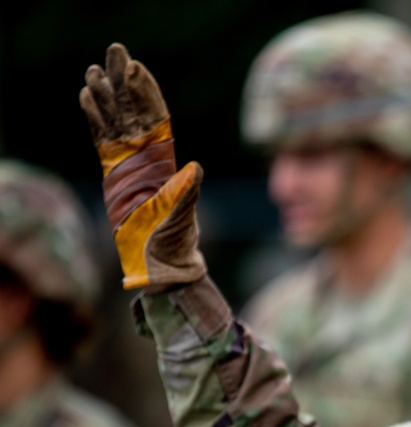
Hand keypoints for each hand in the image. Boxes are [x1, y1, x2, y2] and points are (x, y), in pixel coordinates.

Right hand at [80, 43, 205, 290]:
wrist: (159, 262)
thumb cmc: (175, 241)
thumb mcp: (182, 213)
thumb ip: (186, 190)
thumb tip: (195, 168)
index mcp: (166, 160)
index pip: (156, 119)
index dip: (146, 94)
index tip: (138, 69)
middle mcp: (147, 158)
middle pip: (133, 112)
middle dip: (124, 83)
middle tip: (115, 52)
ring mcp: (129, 165)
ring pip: (115, 122)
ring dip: (106, 96)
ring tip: (95, 71)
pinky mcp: (114, 175)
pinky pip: (102, 141)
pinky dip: (95, 120)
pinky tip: (88, 99)